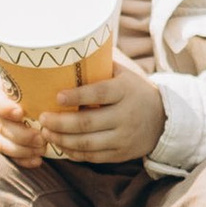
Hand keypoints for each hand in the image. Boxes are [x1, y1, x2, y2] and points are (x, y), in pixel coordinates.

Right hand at [0, 66, 47, 163]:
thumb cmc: (10, 85)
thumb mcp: (14, 76)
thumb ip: (29, 80)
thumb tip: (61, 79)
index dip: (5, 107)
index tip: (21, 113)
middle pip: (0, 126)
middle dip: (21, 135)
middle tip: (42, 138)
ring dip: (22, 150)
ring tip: (42, 150)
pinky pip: (4, 155)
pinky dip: (21, 160)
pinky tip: (36, 161)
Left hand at [43, 67, 167, 163]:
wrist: (162, 119)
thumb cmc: (133, 91)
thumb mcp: (124, 74)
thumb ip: (101, 65)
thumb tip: (70, 49)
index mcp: (125, 91)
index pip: (100, 94)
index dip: (77, 96)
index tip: (57, 96)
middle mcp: (126, 115)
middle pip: (88, 123)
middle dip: (61, 122)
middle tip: (42, 118)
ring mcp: (124, 137)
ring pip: (88, 143)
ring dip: (62, 139)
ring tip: (46, 133)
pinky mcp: (121, 154)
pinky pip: (93, 156)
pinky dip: (74, 152)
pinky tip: (60, 145)